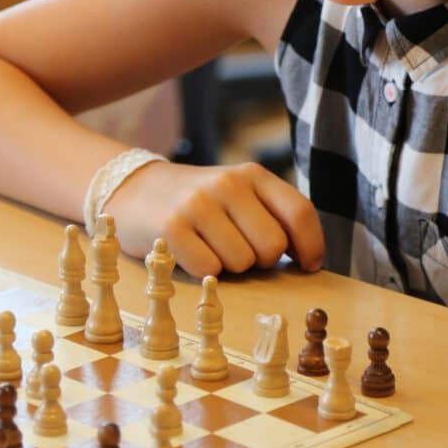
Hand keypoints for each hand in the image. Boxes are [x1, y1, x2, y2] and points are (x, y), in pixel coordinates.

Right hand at [105, 160, 323, 277]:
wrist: (135, 189)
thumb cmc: (200, 203)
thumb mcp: (239, 194)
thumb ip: (273, 216)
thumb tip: (309, 261)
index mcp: (252, 175)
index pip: (299, 212)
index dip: (311, 246)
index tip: (308, 265)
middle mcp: (228, 184)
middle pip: (272, 246)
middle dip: (261, 260)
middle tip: (239, 250)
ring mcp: (198, 205)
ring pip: (241, 263)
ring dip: (229, 267)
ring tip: (210, 247)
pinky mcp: (171, 228)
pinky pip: (209, 271)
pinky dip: (203, 273)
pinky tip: (189, 253)